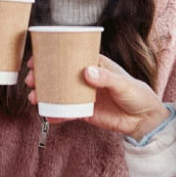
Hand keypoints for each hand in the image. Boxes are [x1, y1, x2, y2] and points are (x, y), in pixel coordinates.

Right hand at [26, 55, 169, 138]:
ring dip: (44, 95)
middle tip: (31, 80)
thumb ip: (106, 78)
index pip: (70, 57)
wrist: (144, 120)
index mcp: (95, 65)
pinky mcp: (85, 112)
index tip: (36, 59)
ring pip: (59, 93)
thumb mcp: (123, 84)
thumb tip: (86, 72)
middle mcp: (86, 78)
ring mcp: (84, 95)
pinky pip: (67, 112)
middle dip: (42, 77)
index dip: (52, 56)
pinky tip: (47, 116)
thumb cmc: (138, 94)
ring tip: (34, 98)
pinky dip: (56, 114)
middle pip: (59, 75)